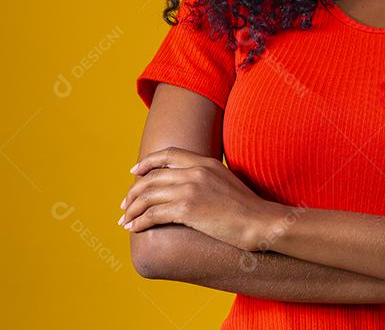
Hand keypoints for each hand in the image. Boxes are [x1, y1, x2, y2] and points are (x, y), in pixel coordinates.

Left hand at [119, 146, 280, 251]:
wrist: (259, 222)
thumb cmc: (247, 208)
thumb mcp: (227, 182)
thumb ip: (207, 178)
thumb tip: (191, 186)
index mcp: (205, 163)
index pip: (168, 155)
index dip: (146, 163)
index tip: (134, 172)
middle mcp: (195, 172)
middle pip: (151, 178)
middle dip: (133, 193)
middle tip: (125, 206)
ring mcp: (190, 190)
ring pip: (147, 196)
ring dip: (131, 210)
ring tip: (125, 221)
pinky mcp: (187, 209)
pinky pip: (152, 214)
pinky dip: (139, 222)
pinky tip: (135, 229)